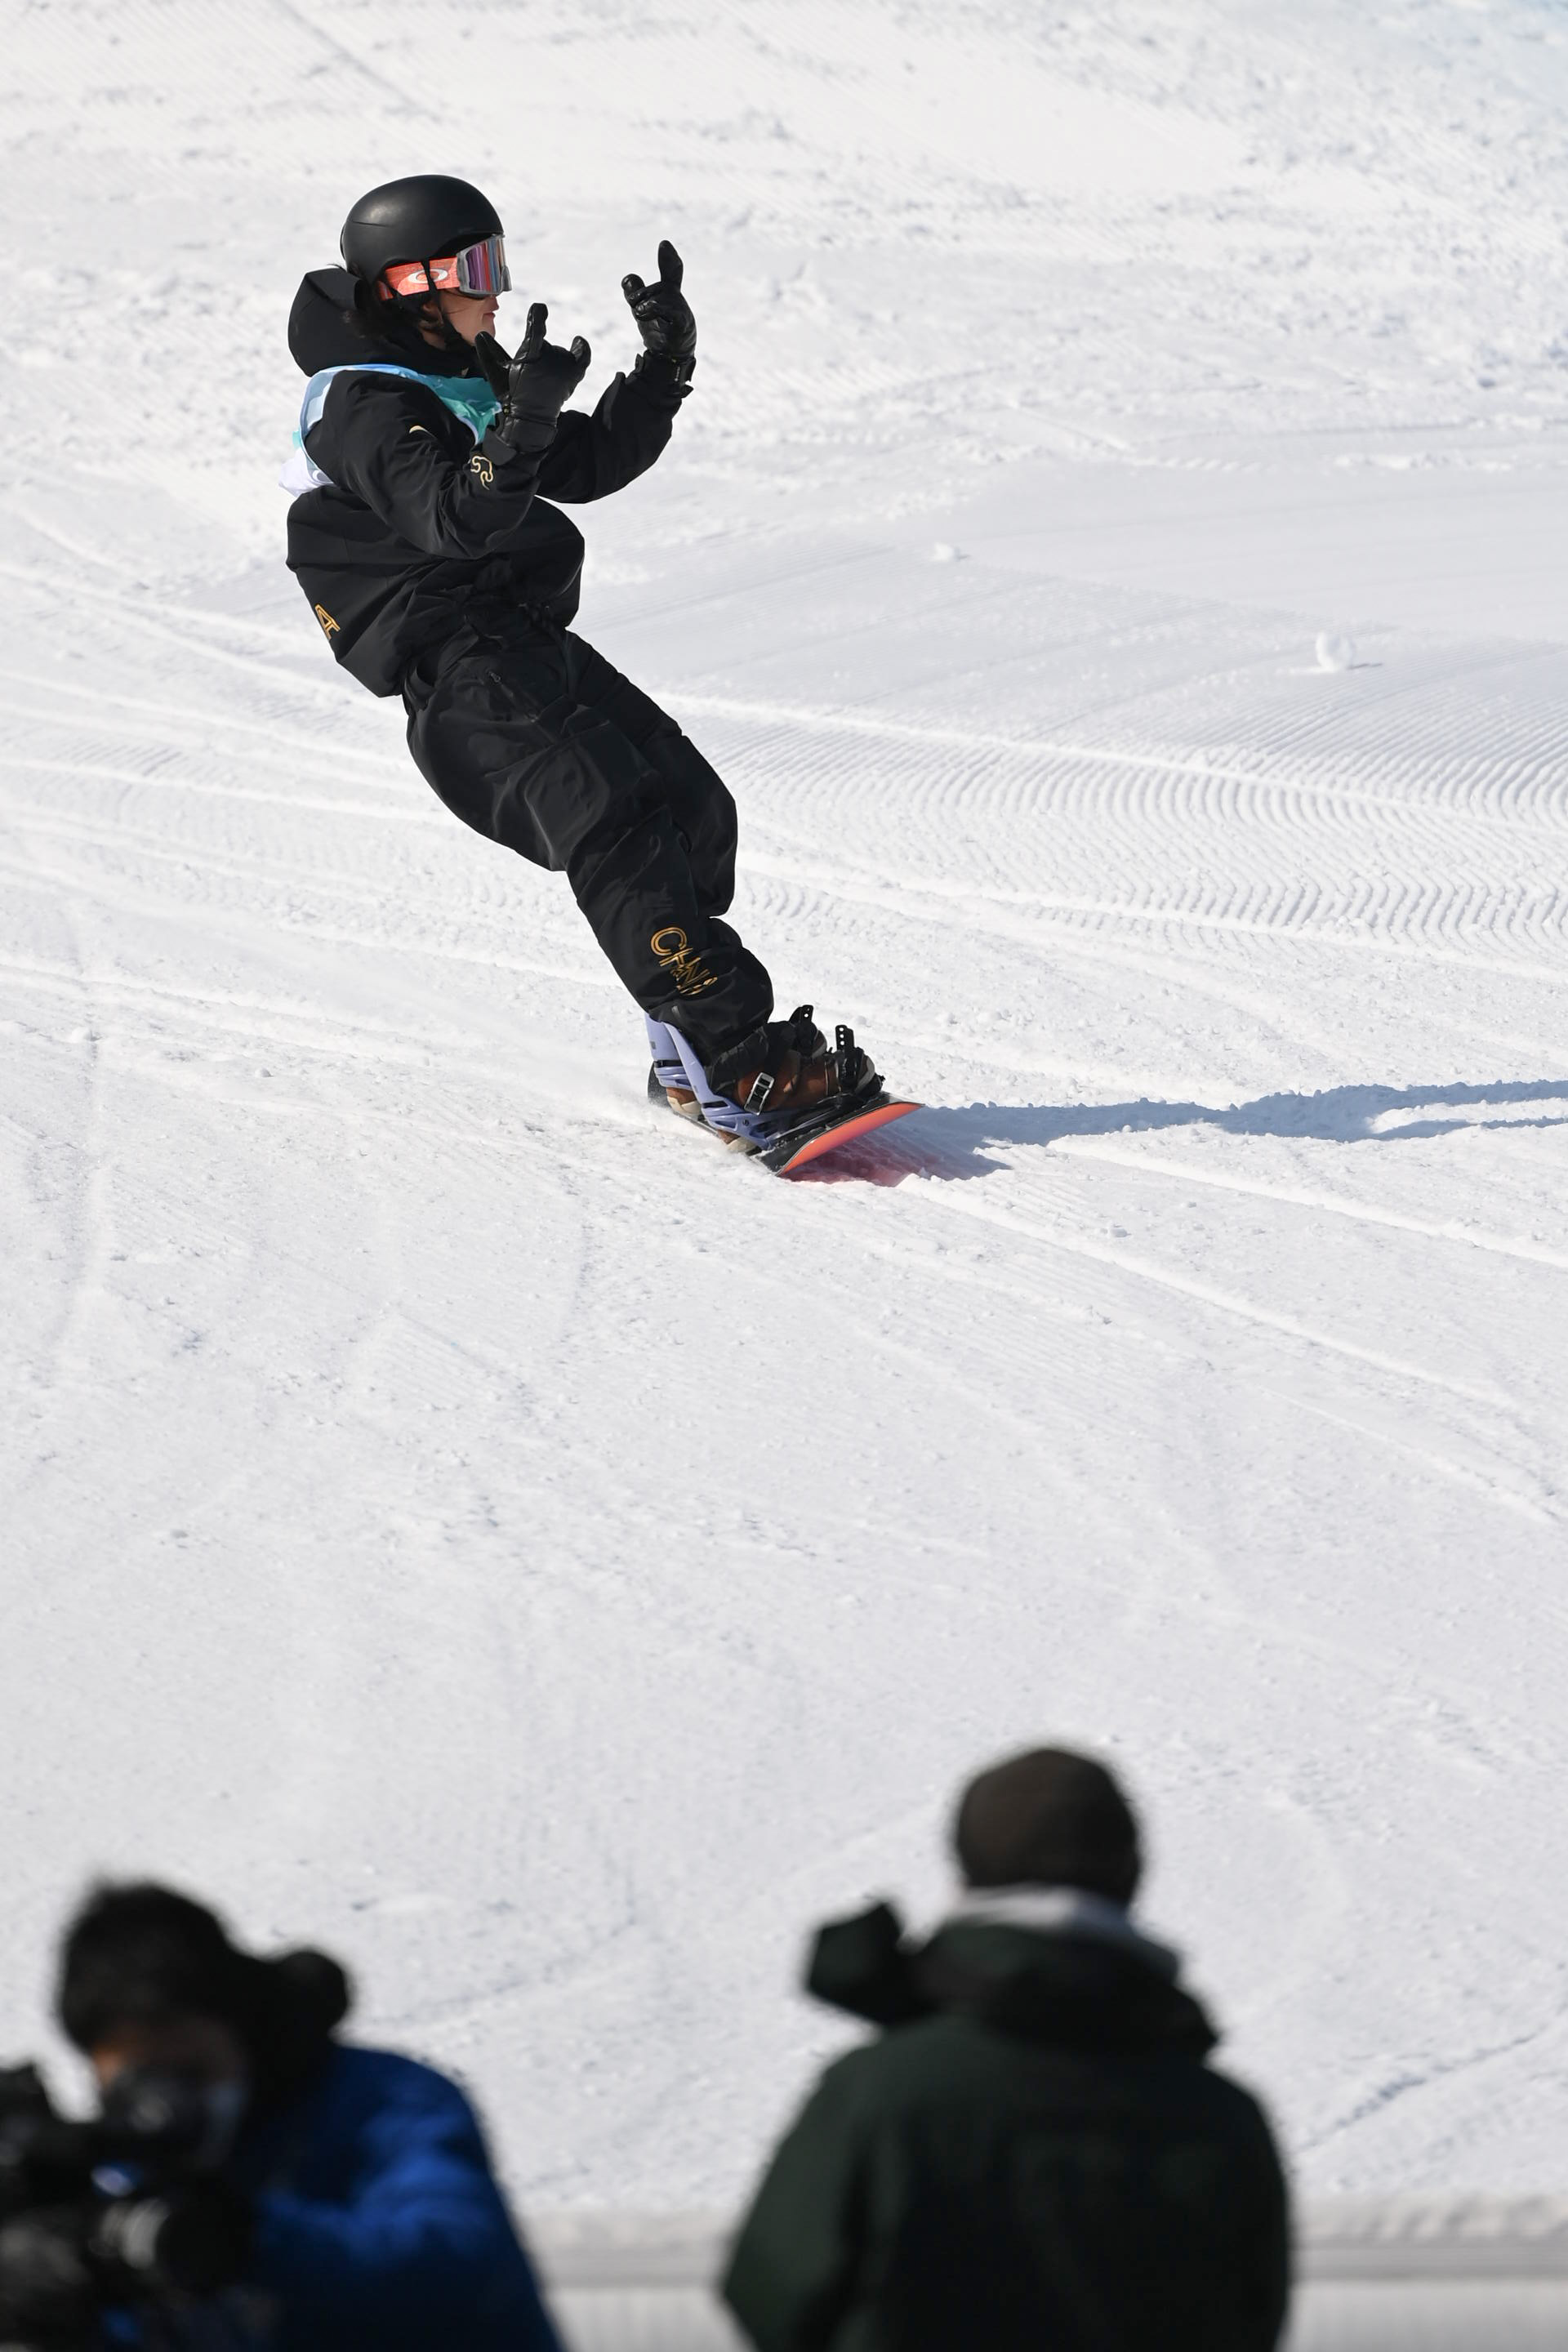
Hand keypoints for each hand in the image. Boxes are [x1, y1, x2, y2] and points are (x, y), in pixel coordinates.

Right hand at [475, 304, 590, 454]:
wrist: (529, 419)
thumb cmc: (511, 396)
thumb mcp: (497, 373)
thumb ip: (489, 353)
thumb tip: (480, 335)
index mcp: (529, 356)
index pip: (537, 328)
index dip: (538, 315)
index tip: (539, 308)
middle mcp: (549, 359)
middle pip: (544, 345)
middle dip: (536, 354)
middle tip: (530, 372)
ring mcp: (562, 368)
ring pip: (558, 352)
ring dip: (550, 358)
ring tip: (544, 368)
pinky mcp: (572, 376)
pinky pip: (582, 357)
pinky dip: (581, 348)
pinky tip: (578, 341)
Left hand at [621, 241, 695, 367]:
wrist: (669, 358)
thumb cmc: (659, 330)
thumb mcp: (643, 309)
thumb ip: (636, 293)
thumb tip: (628, 279)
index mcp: (670, 292)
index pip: (672, 272)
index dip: (669, 258)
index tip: (664, 244)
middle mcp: (678, 299)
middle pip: (657, 288)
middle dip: (640, 295)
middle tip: (634, 307)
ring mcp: (682, 312)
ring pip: (660, 298)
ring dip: (644, 304)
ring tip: (639, 313)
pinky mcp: (682, 326)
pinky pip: (669, 312)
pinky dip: (655, 308)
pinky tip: (643, 310)